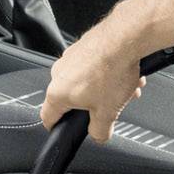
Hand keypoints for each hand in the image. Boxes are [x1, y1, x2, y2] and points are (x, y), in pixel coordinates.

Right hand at [40, 26, 146, 143]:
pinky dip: (107, 71)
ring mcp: (70, 56)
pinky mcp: (83, 45)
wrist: (125, 38)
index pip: (47, 117)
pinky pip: (92, 65)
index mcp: (58, 93)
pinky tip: (125, 72)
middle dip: (94, 105)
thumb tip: (98, 136)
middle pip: (72, 99)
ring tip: (126, 88)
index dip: (56, 127)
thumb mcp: (108, 112)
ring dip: (105, 88)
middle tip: (111, 106)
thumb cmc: (112, 71)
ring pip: (86, 81)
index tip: (63, 130)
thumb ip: (100, 130)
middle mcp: (59, 73)